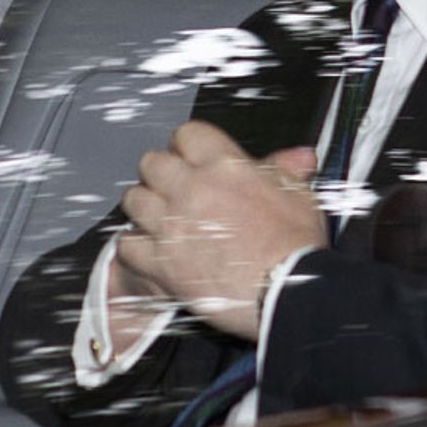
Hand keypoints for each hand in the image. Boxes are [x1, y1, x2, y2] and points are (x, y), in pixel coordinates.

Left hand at [117, 121, 326, 337]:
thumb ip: (286, 170)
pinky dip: (135, 248)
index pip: (187, 134)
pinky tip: (152, 251)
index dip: (188, 146)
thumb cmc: (297, 247)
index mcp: (223, 166)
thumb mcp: (299, 197)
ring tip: (160, 219)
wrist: (288, 292)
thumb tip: (298, 156)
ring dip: (145, 208)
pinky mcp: (161, 262)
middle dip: (161, 173)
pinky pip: (127, 245)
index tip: (193, 159)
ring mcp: (172, 225)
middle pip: (151, 162)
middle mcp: (191, 189)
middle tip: (174, 189)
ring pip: (133, 200)